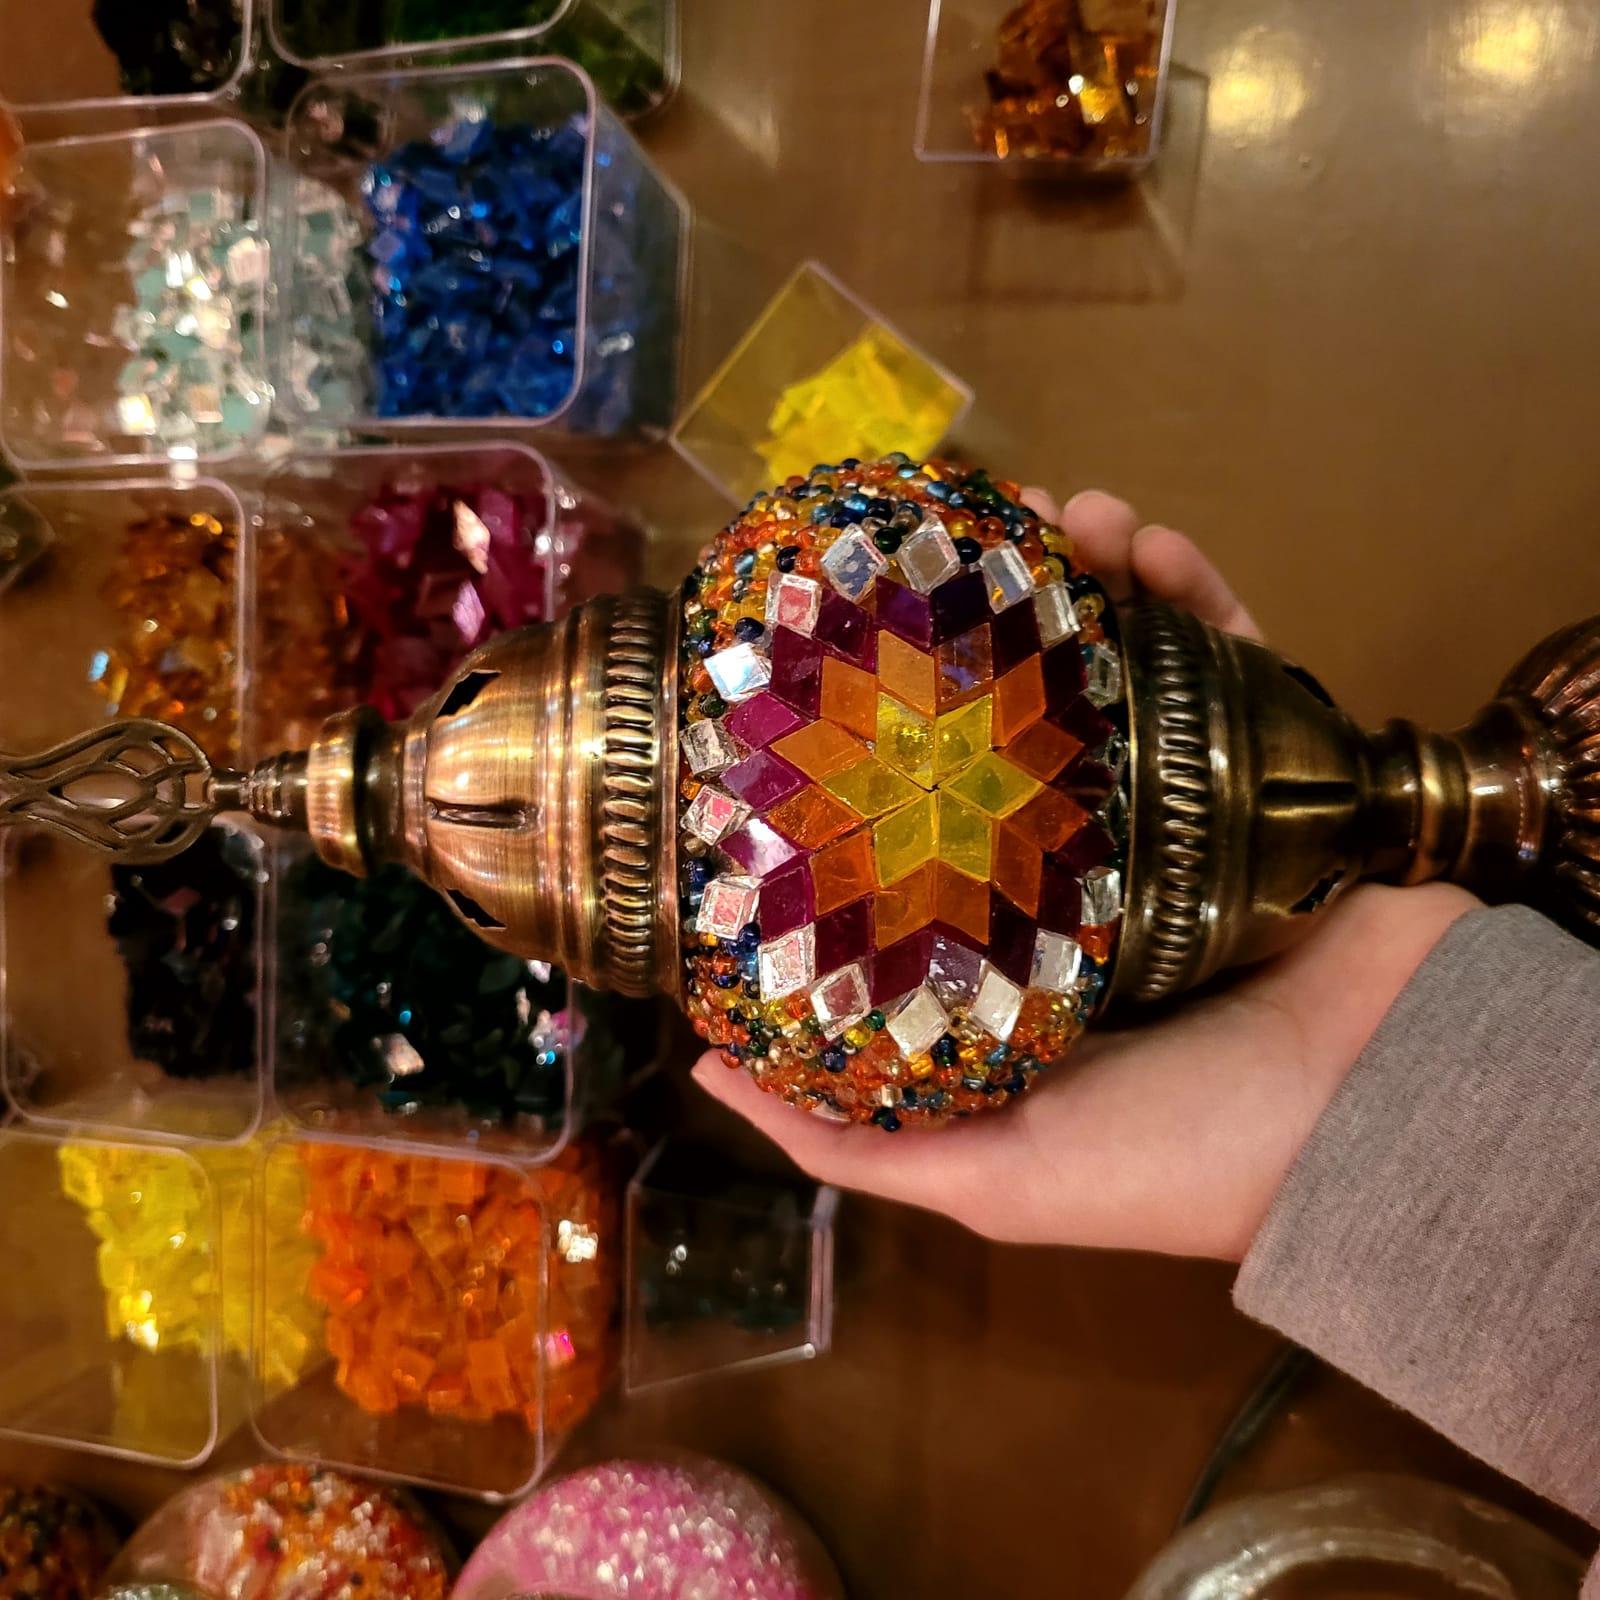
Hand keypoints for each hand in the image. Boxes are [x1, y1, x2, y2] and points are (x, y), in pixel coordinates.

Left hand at [691, 491, 1478, 1260]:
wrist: (1385, 1124)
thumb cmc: (1178, 1157)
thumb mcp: (987, 1173)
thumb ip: (849, 1131)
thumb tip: (703, 1067)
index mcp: (1026, 940)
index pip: (939, 816)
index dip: (891, 736)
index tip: (842, 656)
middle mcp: (1100, 864)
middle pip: (1026, 716)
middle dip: (986, 624)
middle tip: (947, 546)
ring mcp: (1191, 807)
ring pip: (1121, 666)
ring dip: (1082, 575)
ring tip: (1048, 513)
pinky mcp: (1280, 769)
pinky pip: (1233, 656)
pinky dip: (1191, 587)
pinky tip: (1144, 537)